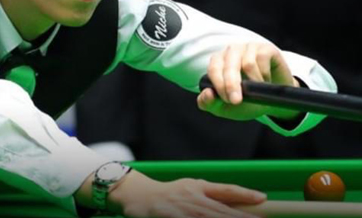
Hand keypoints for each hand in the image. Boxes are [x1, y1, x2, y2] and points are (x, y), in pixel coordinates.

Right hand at [108, 170, 265, 217]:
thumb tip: (253, 197)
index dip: (245, 195)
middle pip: (222, 211)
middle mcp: (193, 199)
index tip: (263, 199)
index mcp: (199, 188)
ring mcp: (182, 211)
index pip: (226, 191)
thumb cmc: (171, 193)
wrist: (139, 196)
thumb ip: (218, 192)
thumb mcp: (194, 187)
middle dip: (242, 217)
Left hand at [197, 43, 298, 120]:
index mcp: (218, 62)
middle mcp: (231, 52)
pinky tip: (266, 81)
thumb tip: (206, 94)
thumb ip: (210, 103)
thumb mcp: (226, 108)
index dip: (219, 85)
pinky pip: (262, 60)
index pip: (213, 69)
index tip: (229, 101)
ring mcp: (248, 48)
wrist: (275, 101)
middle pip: (228, 66)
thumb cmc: (247, 101)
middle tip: (237, 101)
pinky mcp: (265, 48)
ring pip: (247, 63)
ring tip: (257, 89)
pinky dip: (265, 76)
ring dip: (254, 82)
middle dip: (231, 85)